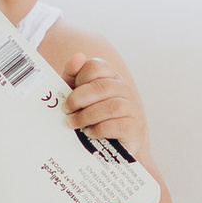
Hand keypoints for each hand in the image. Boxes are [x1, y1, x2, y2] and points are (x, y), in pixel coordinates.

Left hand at [54, 37, 147, 161]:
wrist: (112, 146)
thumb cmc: (92, 117)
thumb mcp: (78, 96)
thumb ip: (73, 76)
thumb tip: (78, 56)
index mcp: (110, 77)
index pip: (96, 66)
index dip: (79, 78)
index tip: (68, 92)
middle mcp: (123, 89)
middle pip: (101, 87)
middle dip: (79, 99)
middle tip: (66, 110)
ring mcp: (132, 108)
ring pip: (110, 107)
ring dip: (87, 116)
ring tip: (74, 124)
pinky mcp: (134, 128)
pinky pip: (117, 125)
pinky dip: (100, 129)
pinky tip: (90, 133)